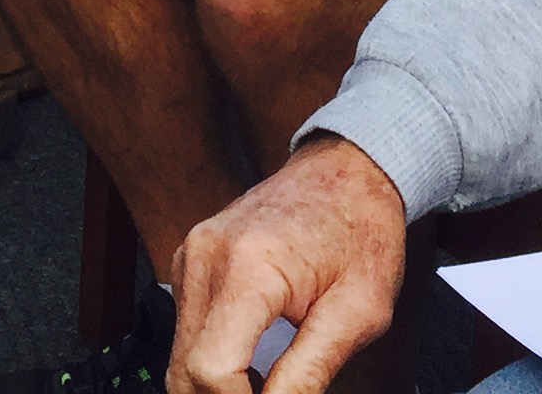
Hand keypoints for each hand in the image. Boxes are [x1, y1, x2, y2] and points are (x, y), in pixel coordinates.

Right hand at [170, 136, 407, 393]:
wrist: (348, 170)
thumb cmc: (362, 230)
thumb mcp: (359, 312)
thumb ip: (309, 373)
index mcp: (248, 266)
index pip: (210, 368)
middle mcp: (206, 257)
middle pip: (184, 371)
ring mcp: (192, 256)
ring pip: (179, 357)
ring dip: (218, 387)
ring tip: (269, 388)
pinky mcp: (191, 262)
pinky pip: (187, 333)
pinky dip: (213, 362)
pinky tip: (253, 367)